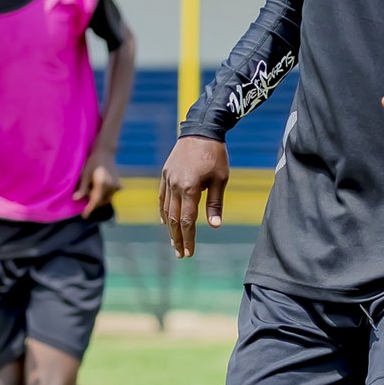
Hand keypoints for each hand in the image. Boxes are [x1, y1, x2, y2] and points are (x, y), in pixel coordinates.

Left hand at [74, 147, 119, 216]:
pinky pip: (111, 195)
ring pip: (106, 199)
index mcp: (102, 183)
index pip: (95, 200)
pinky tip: (100, 189)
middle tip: (86, 195)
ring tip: (92, 189)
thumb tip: (75, 199)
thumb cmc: (93, 162)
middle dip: (93, 202)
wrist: (105, 153)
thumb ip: (82, 188)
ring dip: (99, 199)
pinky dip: (105, 195)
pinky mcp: (119, 185)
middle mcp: (111, 186)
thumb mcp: (85, 174)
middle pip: (101, 201)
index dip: (89, 209)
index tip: (84, 216)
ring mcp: (117, 186)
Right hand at [159, 136, 229, 257]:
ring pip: (166, 209)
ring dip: (170, 228)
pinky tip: (165, 222)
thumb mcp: (221, 179)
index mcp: (190, 188)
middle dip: (177, 238)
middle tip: (180, 254)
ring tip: (174, 242)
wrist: (201, 130)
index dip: (188, 238)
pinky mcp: (166, 174)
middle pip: (174, 219)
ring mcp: (168, 179)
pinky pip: (162, 197)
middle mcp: (175, 185)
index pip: (187, 220)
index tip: (189, 253)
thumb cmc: (215, 154)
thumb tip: (214, 226)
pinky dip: (164, 211)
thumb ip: (215, 204)